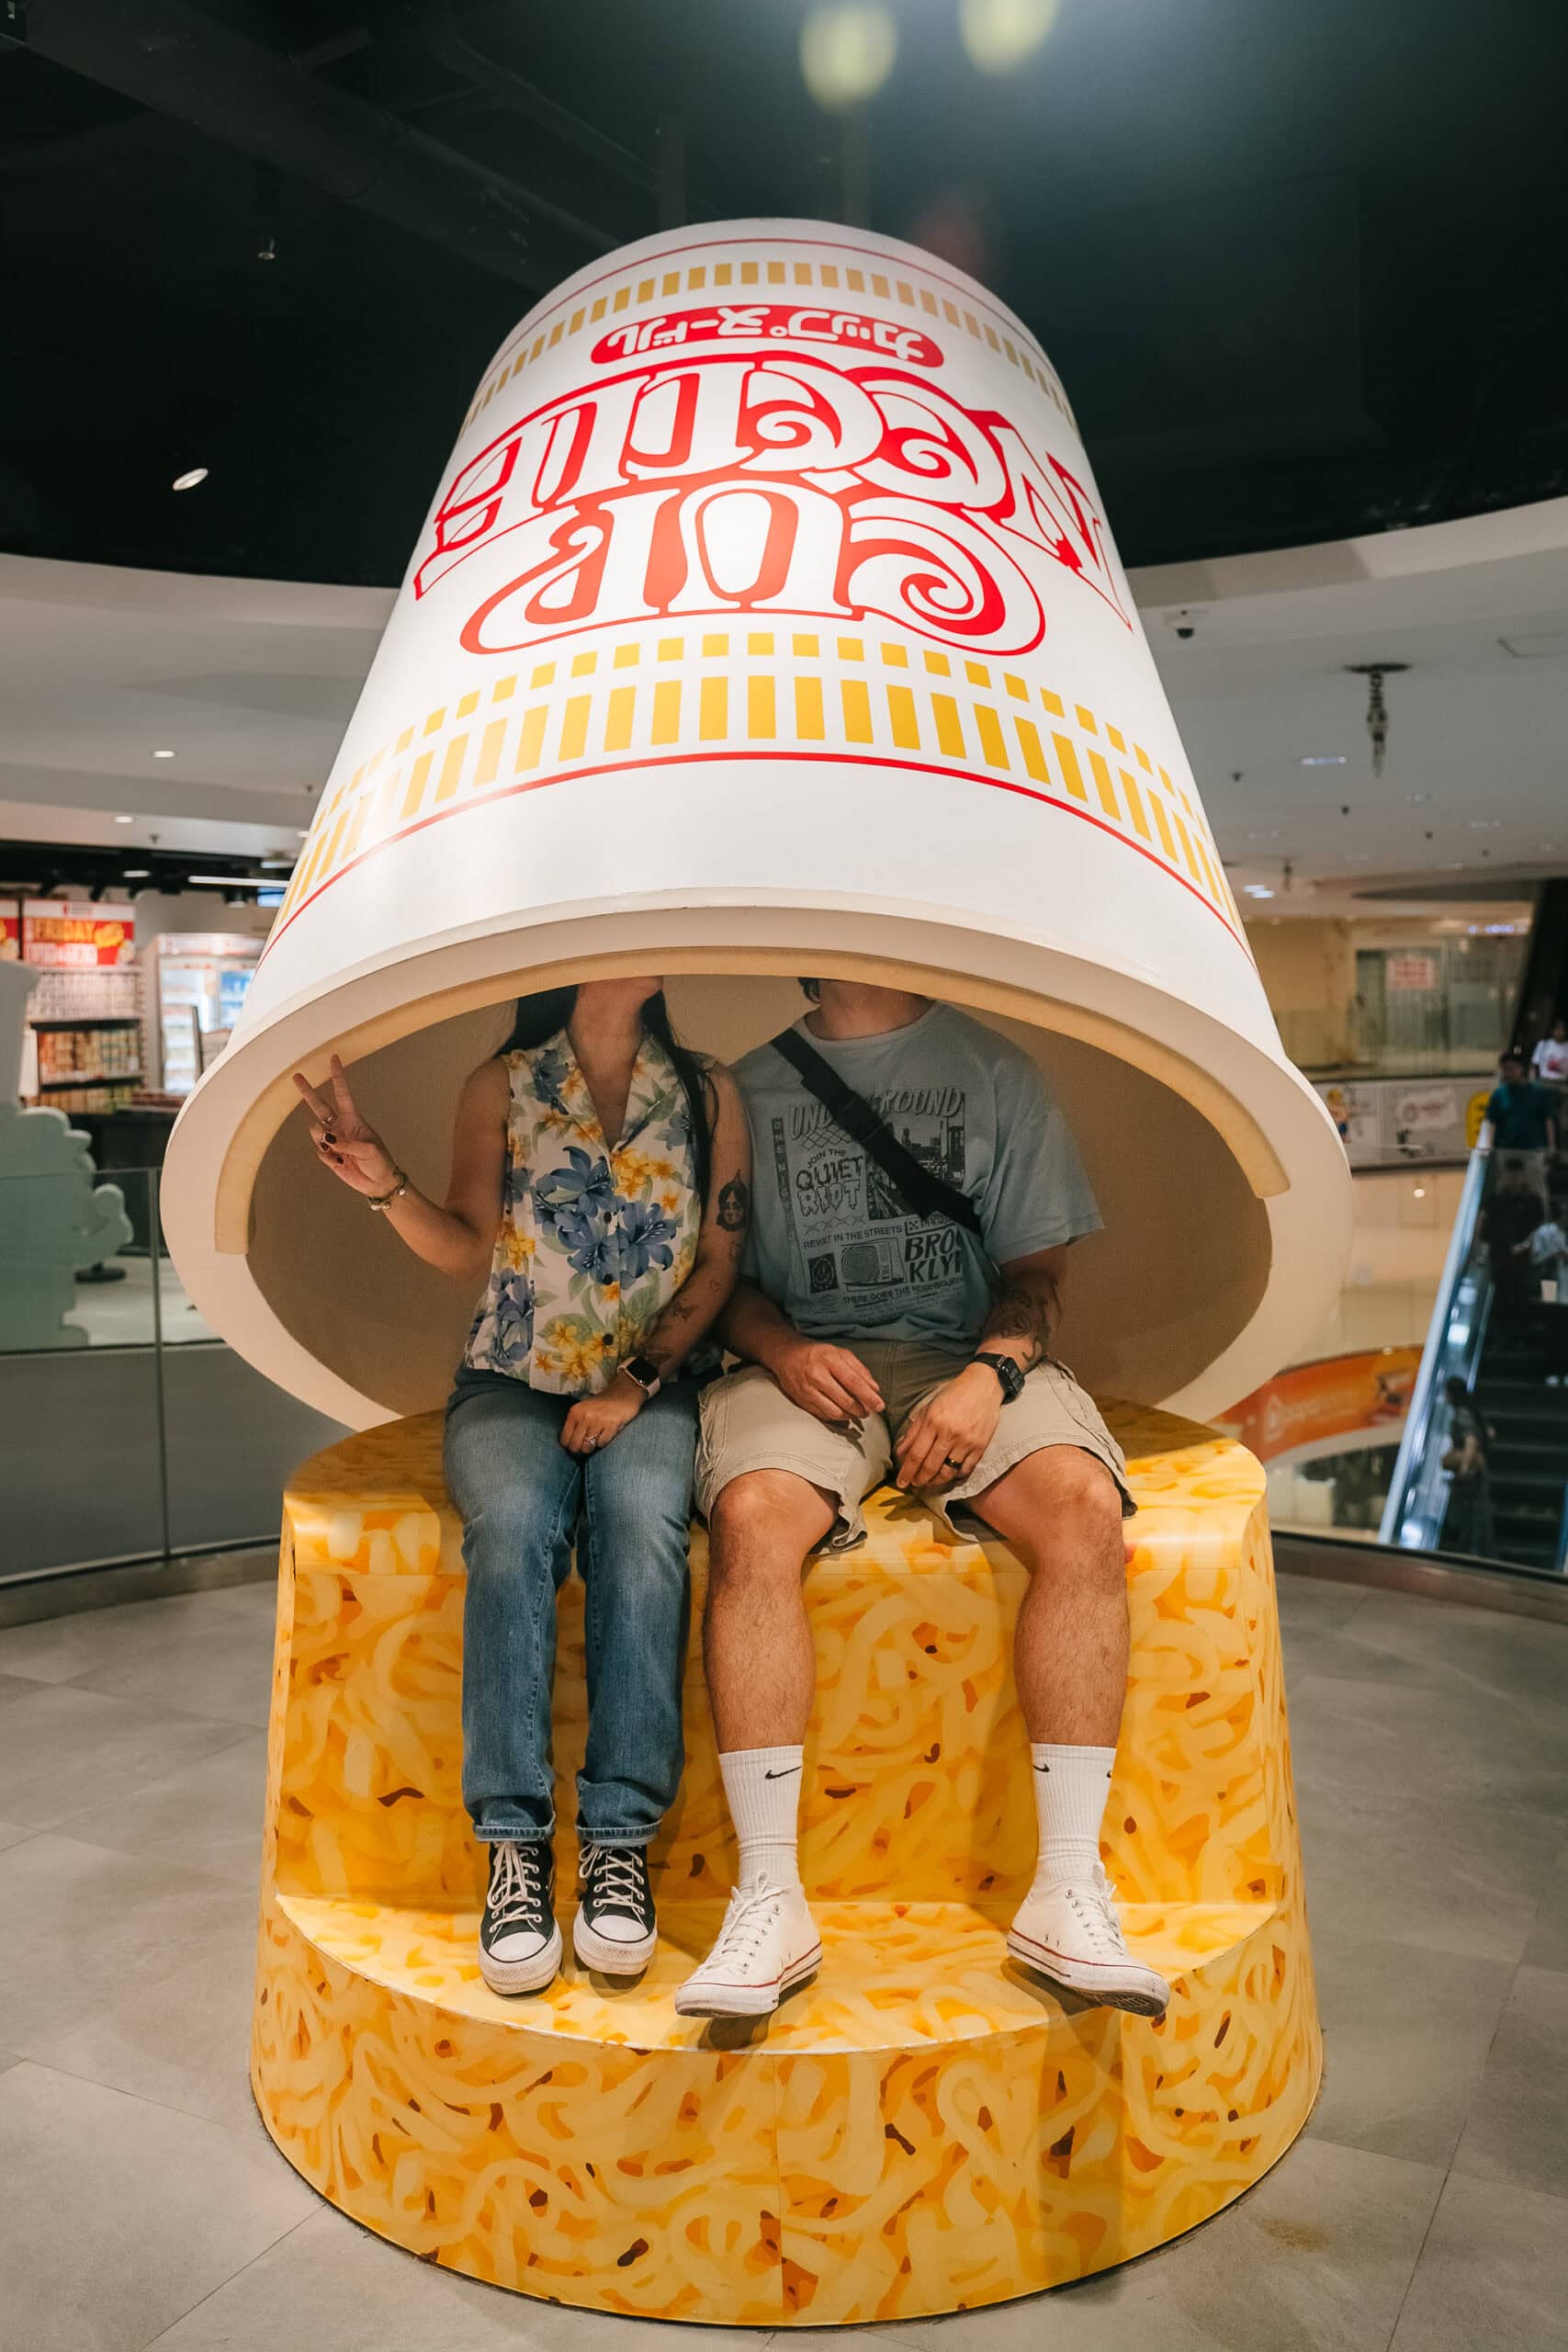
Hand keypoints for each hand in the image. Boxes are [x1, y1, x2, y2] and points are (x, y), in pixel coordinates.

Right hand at [292, 1054, 397, 1197]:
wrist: (378, 1183)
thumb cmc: (380, 1162)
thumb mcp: (368, 1149)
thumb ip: (346, 1143)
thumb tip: (325, 1138)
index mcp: (353, 1119)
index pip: (342, 1094)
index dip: (337, 1077)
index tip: (334, 1059)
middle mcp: (340, 1127)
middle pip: (319, 1106)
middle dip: (307, 1092)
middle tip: (296, 1076)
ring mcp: (333, 1141)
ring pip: (316, 1132)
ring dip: (322, 1139)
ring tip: (334, 1148)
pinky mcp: (329, 1156)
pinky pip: (321, 1152)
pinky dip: (329, 1157)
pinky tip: (341, 1163)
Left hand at [560, 1374, 645, 1454]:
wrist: (624, 1392)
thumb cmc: (603, 1403)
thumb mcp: (584, 1408)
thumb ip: (575, 1423)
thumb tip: (569, 1444)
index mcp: (574, 1412)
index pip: (564, 1439)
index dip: (570, 1446)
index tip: (576, 1445)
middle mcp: (584, 1416)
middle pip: (574, 1446)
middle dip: (580, 1450)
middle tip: (587, 1446)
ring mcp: (597, 1421)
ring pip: (587, 1447)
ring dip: (592, 1447)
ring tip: (597, 1438)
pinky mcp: (611, 1425)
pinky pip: (602, 1444)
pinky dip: (604, 1442)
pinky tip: (607, 1433)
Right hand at [771, 1336, 883, 1424]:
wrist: (786, 1355)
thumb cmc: (818, 1353)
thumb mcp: (840, 1353)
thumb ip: (859, 1369)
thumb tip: (875, 1389)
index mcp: (829, 1360)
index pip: (853, 1382)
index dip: (868, 1396)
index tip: (880, 1405)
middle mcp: (816, 1375)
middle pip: (845, 1400)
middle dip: (861, 1409)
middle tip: (869, 1411)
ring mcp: (807, 1390)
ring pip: (834, 1412)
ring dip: (850, 1416)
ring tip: (857, 1412)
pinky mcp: (800, 1401)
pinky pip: (823, 1415)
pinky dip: (836, 1417)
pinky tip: (843, 1413)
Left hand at [895, 1363, 1003, 1489]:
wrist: (983, 1386)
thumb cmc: (953, 1395)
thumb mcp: (928, 1408)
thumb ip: (913, 1431)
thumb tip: (900, 1453)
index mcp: (933, 1422)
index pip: (916, 1455)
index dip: (907, 1472)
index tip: (901, 1482)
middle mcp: (949, 1433)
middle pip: (930, 1466)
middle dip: (919, 1480)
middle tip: (914, 1484)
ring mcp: (966, 1442)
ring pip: (947, 1472)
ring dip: (935, 1482)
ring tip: (929, 1483)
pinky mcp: (980, 1446)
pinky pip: (965, 1470)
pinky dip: (955, 1477)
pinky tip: (948, 1476)